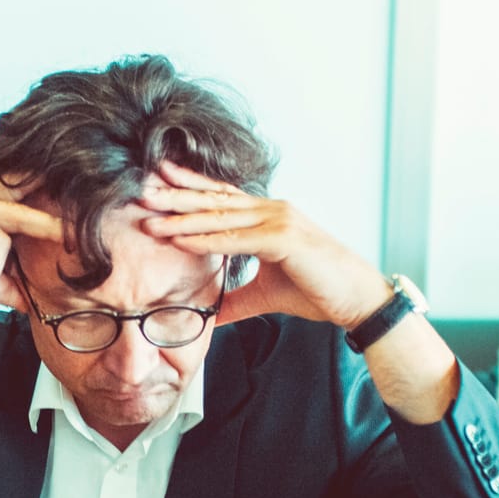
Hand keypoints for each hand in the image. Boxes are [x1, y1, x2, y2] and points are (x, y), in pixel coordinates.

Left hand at [136, 162, 388, 328]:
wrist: (357, 300)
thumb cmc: (319, 291)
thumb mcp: (266, 296)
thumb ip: (235, 300)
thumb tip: (209, 317)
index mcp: (269, 216)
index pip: (222, 197)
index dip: (189, 187)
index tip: (159, 180)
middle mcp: (273, 210)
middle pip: (215, 200)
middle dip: (176, 195)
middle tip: (141, 190)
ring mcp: (279, 220)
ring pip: (221, 216)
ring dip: (182, 217)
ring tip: (150, 217)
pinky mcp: (284, 239)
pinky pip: (236, 239)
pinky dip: (206, 239)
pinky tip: (181, 239)